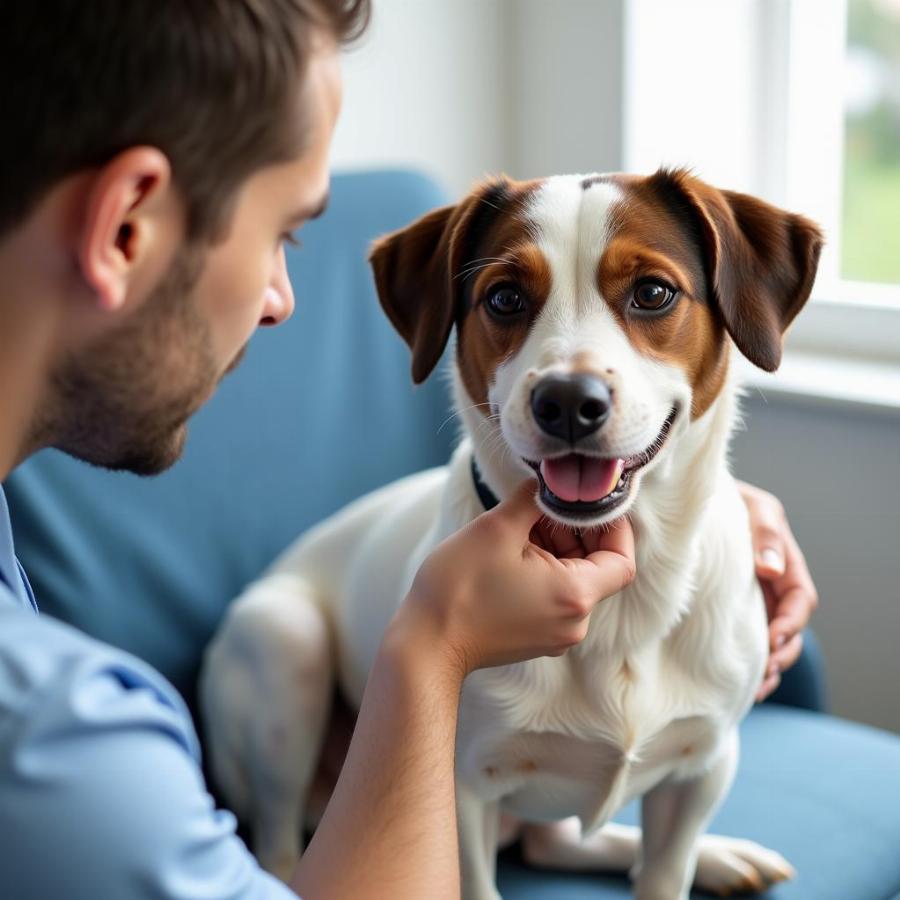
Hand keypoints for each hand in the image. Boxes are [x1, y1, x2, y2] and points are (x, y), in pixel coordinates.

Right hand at [390, 479, 635, 677]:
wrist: (426, 643)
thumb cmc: (459, 587)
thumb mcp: (498, 528)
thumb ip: (532, 500)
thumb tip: (548, 486)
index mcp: (576, 595)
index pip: (623, 560)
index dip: (613, 528)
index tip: (588, 506)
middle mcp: (575, 622)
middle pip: (598, 569)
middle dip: (576, 534)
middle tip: (543, 510)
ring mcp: (556, 636)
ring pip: (574, 582)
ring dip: (557, 551)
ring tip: (521, 530)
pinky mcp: (536, 639)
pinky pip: (556, 599)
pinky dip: (545, 572)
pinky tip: (513, 555)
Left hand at [738, 481, 818, 701]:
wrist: (697, 501)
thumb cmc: (729, 500)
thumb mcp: (754, 508)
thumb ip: (765, 535)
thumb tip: (770, 569)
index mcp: (785, 563)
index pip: (801, 599)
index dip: (792, 623)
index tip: (773, 639)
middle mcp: (773, 585)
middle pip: (790, 628)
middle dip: (782, 653)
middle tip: (765, 672)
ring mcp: (754, 599)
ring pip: (770, 639)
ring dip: (767, 665)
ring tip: (754, 687)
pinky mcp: (730, 608)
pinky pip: (745, 638)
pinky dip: (748, 661)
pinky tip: (739, 681)